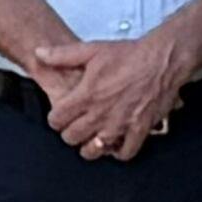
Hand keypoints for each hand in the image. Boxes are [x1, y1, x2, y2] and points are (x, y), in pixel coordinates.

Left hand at [36, 31, 190, 161]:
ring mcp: (120, 124)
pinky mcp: (140, 129)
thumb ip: (62, 55)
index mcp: (86, 95)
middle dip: (69, 133)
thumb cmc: (130, 54)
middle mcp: (101, 113)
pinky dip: (119, 151)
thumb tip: (39, 54)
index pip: (57, 119)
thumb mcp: (92, 50)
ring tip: (91, 139)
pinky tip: (116, 144)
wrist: (162, 59)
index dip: (55, 119)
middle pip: (72, 137)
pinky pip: (126, 152)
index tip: (59, 116)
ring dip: (90, 147)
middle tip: (74, 127)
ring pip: (94, 150)